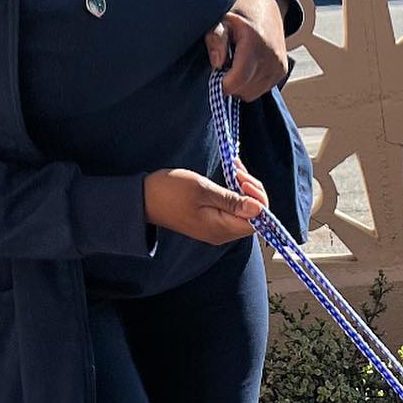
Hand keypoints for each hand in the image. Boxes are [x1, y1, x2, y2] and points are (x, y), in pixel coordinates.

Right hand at [143, 164, 267, 244]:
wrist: (143, 199)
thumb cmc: (169, 192)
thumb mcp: (203, 190)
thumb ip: (232, 201)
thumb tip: (259, 209)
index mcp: (222, 229)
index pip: (257, 221)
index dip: (258, 199)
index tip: (244, 179)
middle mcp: (222, 233)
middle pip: (252, 216)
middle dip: (251, 191)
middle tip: (238, 170)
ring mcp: (216, 228)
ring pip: (243, 210)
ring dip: (243, 188)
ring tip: (234, 168)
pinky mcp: (210, 220)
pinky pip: (231, 208)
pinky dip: (234, 191)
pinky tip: (230, 174)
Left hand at [205, 0, 288, 100]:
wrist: (267, 8)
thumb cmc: (240, 14)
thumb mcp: (222, 19)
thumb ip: (215, 38)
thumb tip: (217, 63)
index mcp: (255, 41)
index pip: (239, 78)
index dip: (224, 85)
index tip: (214, 79)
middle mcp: (271, 55)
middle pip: (245, 89)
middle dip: (230, 85)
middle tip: (223, 69)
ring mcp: (279, 65)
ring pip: (252, 93)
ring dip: (240, 86)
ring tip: (235, 67)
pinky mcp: (282, 72)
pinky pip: (261, 90)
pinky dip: (250, 85)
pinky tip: (246, 69)